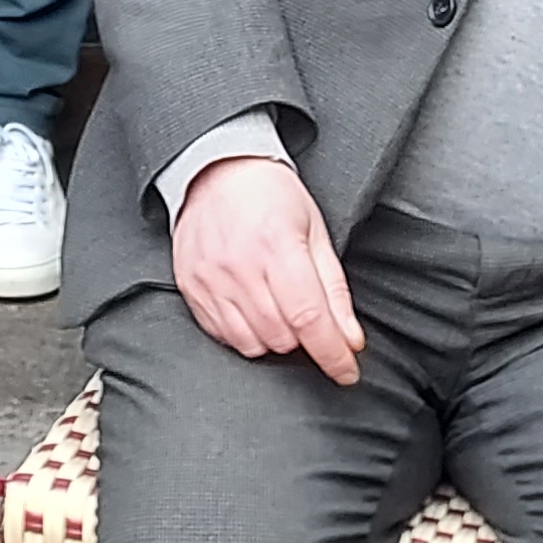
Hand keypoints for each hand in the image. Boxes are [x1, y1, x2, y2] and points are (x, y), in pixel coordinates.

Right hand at [172, 154, 361, 383]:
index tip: (347, 371)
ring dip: (275, 338)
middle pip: (282, 336)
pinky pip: (223, 335)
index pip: (310, 318)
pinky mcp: (191, 288)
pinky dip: (245, 334)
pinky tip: (253, 310)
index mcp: (278, 246)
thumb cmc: (270, 196)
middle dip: (305, 339)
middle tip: (308, 317)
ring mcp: (211, 279)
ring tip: (279, 308)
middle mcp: (240, 265)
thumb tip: (350, 339)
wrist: (216, 171)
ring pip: (252, 343)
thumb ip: (334, 291)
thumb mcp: (316, 232)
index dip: (333, 354)